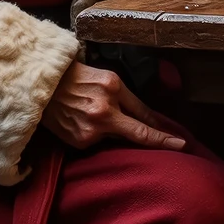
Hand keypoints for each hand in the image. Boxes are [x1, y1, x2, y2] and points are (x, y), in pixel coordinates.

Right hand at [42, 61, 185, 152]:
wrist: (42, 85)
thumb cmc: (78, 77)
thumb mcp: (108, 79)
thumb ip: (130, 101)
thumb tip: (151, 120)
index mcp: (112, 90)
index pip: (144, 118)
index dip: (162, 134)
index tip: (182, 143)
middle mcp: (102, 113)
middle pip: (135, 135)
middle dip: (156, 141)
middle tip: (178, 146)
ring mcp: (89, 131)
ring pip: (116, 138)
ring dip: (118, 132)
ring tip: (100, 115)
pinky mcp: (78, 142)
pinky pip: (99, 142)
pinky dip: (101, 135)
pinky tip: (88, 122)